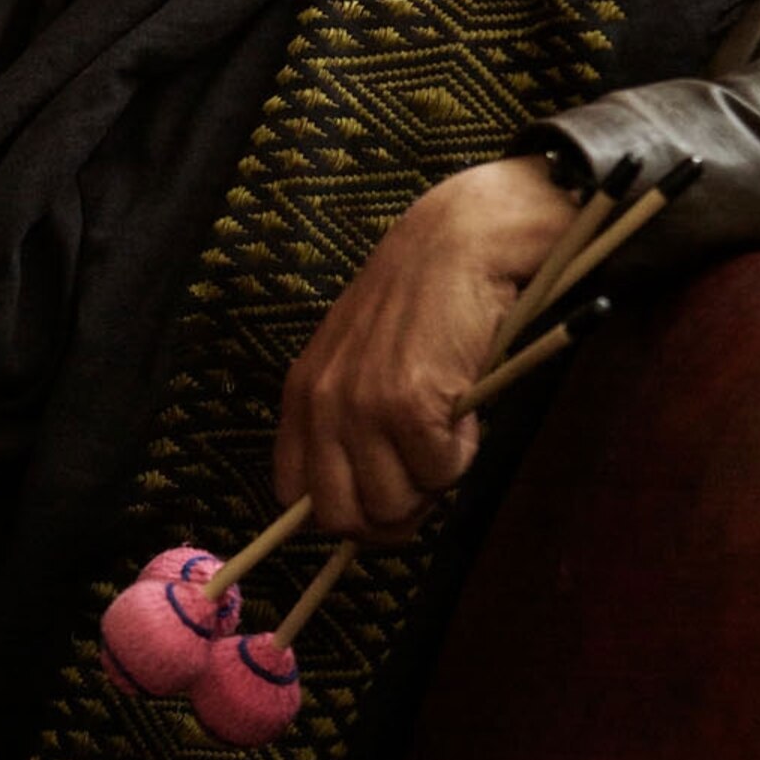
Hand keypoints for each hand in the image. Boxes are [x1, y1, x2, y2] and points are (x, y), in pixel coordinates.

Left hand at [276, 158, 577, 539]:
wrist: (459, 243)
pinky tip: (464, 403)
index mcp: (301, 394)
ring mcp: (362, 406)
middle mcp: (322, 403)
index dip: (345, 508)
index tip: (384, 489)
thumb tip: (371, 506)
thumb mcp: (358, 359)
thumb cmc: (421, 303)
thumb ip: (346, 422)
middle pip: (344, 517)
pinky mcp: (408, 404)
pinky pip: (439, 472)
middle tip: (427, 467)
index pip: (294, 494)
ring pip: (394, 505)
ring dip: (432, 477)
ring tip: (447, 421)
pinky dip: (463, 450)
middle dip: (394, 511)